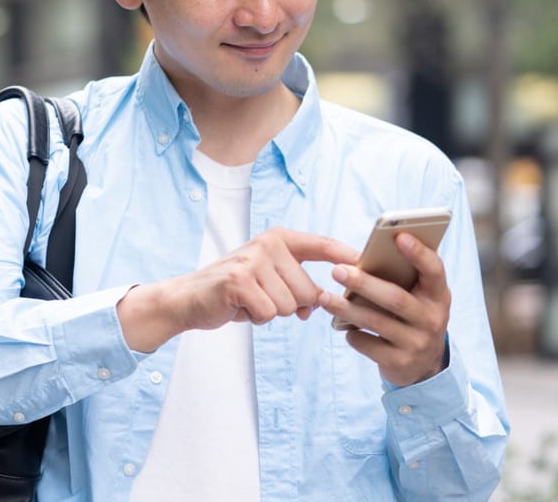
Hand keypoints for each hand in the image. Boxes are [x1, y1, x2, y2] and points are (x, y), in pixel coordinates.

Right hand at [118, 228, 359, 352]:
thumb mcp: (268, 277)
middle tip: (262, 298)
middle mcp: (267, 244)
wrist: (189, 298)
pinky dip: (256, 318)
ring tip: (249, 301)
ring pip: (290, 305)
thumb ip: (298, 282)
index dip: (348, 256)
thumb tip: (326, 301)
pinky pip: (269, 313)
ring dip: (271, 312)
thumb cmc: (234, 290)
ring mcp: (252, 260)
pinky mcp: (238, 281)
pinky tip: (239, 307)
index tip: (369, 263)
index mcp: (278, 238)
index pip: (323, 245)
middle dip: (290, 305)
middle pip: (308, 291)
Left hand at [320, 232, 450, 385]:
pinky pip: (368, 344)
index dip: (419, 253)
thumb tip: (362, 256)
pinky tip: (342, 327)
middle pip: (396, 298)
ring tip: (323, 297)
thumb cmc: (411, 316)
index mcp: (438, 295)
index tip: (399, 236)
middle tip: (336, 270)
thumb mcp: (417, 297)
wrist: (423, 365)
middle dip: (364, 283)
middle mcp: (433, 320)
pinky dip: (352, 334)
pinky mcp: (400, 363)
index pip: (434, 270)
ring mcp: (418, 343)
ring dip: (346, 308)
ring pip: (376, 322)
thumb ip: (401, 278)